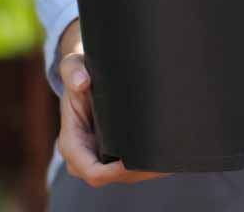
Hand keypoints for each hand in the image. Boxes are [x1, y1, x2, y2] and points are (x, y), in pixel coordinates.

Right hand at [56, 33, 168, 187]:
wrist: (85, 78)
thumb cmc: (80, 74)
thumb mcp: (73, 67)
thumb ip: (73, 70)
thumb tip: (82, 82)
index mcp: (71, 142)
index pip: (92, 171)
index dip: (114, 172)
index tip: (135, 161)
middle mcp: (84, 155)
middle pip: (114, 177)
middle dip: (138, 172)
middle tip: (165, 160)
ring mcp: (99, 157)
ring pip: (126, 175)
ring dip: (148, 170)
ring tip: (172, 158)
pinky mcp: (112, 153)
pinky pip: (131, 167)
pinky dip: (149, 164)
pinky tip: (168, 156)